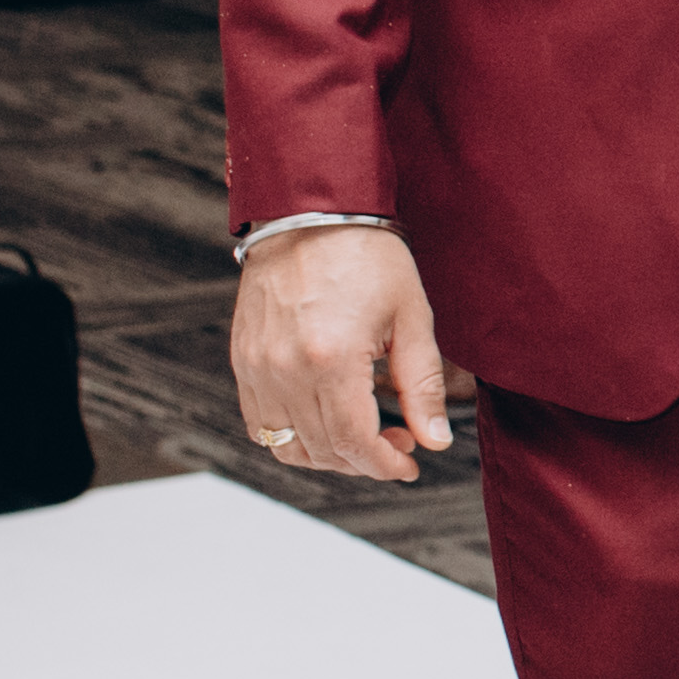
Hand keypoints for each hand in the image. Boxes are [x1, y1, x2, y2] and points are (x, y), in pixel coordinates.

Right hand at [227, 226, 450, 480]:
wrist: (309, 214)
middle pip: (322, 450)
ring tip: (365, 434)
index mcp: (330, 360)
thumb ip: (421, 385)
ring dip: (328, 456)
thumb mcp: (411, 318)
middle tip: (400, 440)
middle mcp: (283, 370)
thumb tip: (436, 441)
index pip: (354, 443)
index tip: (411, 464)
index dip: (385, 465)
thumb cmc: (367, 257)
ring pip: (286, 446)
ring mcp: (256, 367)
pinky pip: (260, 423)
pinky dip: (293, 436)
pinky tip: (327, 420)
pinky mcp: (242, 360)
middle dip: (365, 461)